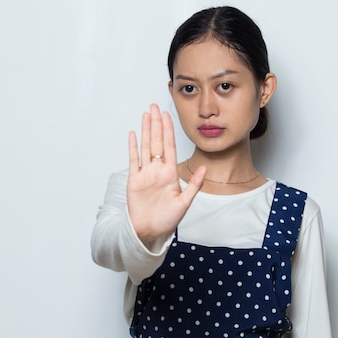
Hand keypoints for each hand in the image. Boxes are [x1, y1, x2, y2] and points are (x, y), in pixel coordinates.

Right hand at [127, 104, 205, 246]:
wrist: (149, 231)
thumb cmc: (167, 220)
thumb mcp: (185, 202)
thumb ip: (194, 185)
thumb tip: (204, 169)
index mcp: (171, 173)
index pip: (170, 146)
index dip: (169, 130)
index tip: (168, 115)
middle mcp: (158, 170)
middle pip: (157, 141)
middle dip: (157, 123)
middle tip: (155, 106)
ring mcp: (145, 173)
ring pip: (145, 146)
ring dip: (145, 130)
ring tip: (146, 114)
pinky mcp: (134, 180)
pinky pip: (133, 160)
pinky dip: (133, 147)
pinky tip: (133, 134)